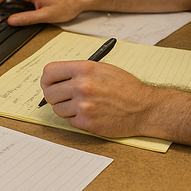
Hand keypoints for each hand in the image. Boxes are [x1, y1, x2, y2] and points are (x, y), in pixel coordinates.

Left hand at [40, 60, 156, 137]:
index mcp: (84, 69)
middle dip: (54, 95)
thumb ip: (78, 71)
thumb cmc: (125, 87)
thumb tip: (56, 78)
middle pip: (49, 93)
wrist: (143, 107)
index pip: (49, 72)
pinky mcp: (87, 123)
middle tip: (64, 96)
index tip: (49, 83)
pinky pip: (69, 121)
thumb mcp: (102, 68)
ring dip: (66, 108)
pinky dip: (76, 118)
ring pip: (57, 109)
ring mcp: (83, 106)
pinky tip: (90, 113)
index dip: (47, 79)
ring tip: (82, 104)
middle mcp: (82, 86)